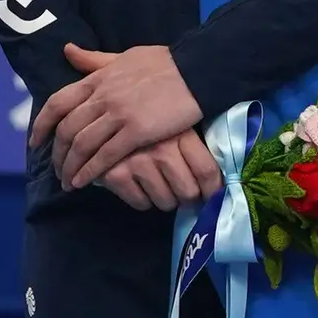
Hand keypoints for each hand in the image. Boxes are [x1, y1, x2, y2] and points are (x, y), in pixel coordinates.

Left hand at [32, 43, 204, 190]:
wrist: (195, 71)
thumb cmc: (164, 63)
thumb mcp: (123, 56)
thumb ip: (94, 60)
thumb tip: (68, 50)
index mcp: (97, 79)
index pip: (58, 103)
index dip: (42, 124)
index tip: (36, 141)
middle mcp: (102, 96)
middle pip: (67, 129)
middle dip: (57, 154)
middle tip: (56, 170)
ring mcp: (118, 114)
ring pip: (82, 145)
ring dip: (70, 167)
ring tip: (68, 182)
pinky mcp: (136, 131)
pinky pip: (105, 155)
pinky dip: (90, 171)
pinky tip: (84, 182)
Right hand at [98, 129, 224, 212]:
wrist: (101, 114)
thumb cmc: (147, 119)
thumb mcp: (174, 121)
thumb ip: (193, 146)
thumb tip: (217, 184)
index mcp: (180, 132)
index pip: (207, 171)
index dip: (212, 190)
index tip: (210, 196)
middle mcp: (161, 148)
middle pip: (188, 192)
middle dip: (187, 197)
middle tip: (182, 192)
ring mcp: (137, 162)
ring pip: (165, 202)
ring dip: (164, 200)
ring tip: (159, 186)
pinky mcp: (116, 174)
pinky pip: (141, 203)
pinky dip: (142, 200)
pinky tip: (139, 186)